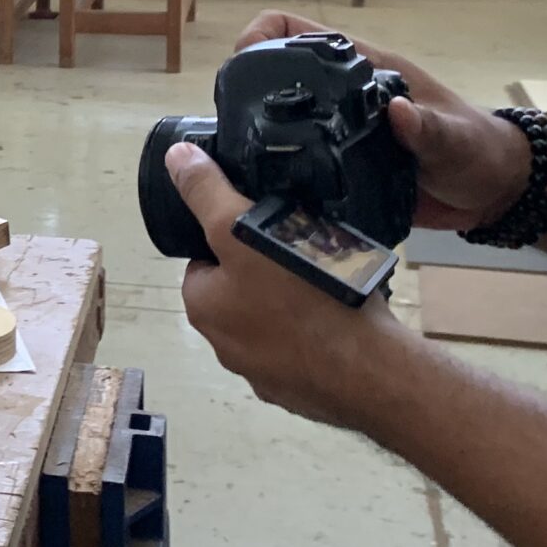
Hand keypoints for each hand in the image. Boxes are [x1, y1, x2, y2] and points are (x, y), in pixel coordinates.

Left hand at [164, 142, 421, 430]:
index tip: (271, 227)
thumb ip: (208, 194)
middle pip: (243, 288)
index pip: (208, 261)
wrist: (371, 371)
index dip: (236, 238)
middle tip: (307, 248)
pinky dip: (324, 331)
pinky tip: (347, 314)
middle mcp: (225, 346)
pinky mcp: (305, 389)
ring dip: (300, 300)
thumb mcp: (242, 232)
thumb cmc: (302, 297)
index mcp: (203, 308)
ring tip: (333, 277)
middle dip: (271, 269)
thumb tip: (175, 157)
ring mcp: (267, 373)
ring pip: (279, 319)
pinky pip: (309, 348)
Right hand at [235, 10, 530, 229]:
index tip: (241, 63)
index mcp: (367, 69)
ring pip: (284, 117)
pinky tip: (267, 189)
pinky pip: (299, 158)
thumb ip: (428, 128)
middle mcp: (346, 94)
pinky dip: (279, 169)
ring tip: (239, 158)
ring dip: (258, 131)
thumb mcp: (455, 140)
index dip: (262, 34)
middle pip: (278, 72)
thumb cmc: (480, 151)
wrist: (493, 192)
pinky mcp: (341, 164)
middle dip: (247, 86)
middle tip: (232, 121)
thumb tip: (396, 111)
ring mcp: (340, 128)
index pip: (300, 31)